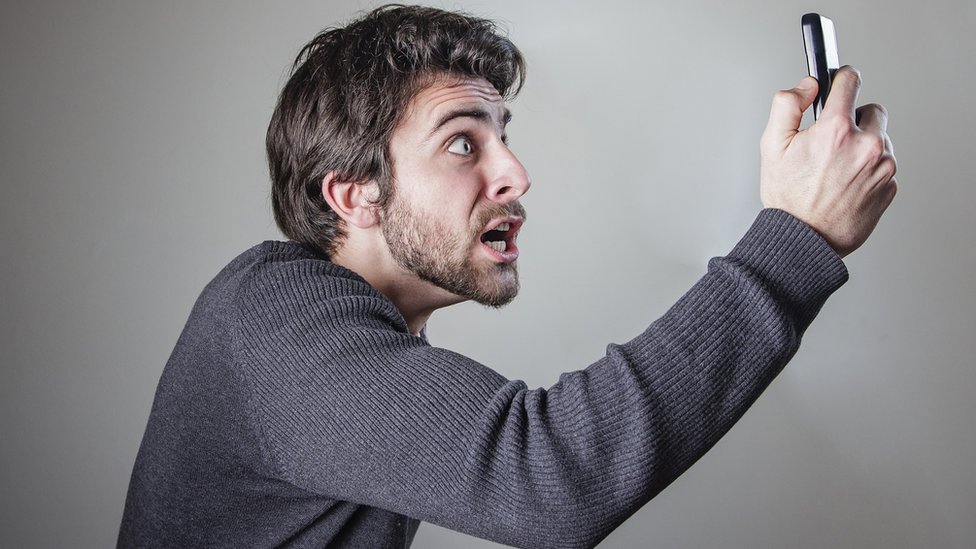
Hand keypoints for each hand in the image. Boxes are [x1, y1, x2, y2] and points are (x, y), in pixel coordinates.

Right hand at [759, 66, 897, 256]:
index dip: (841, 79)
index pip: (850, 81)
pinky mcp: (891, 186)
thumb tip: (808, 85)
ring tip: (837, 168)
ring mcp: (883, 166)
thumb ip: (787, 105)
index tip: (839, 83)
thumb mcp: (772, 147)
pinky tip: (847, 183)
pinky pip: (885, 165)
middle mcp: (866, 145)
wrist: (805, 240)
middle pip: (872, 110)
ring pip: (881, 139)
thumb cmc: (788, 199)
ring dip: (864, 145)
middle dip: (854, 120)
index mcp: (836, 130)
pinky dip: (870, 169)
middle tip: (832, 141)